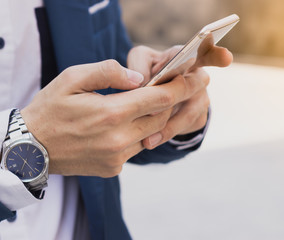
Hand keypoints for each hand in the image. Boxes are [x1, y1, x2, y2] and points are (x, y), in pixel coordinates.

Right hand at [21, 60, 207, 176]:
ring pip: (153, 135)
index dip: (183, 87)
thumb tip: (139, 78)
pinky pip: (138, 148)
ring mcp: (118, 157)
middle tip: (187, 87)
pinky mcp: (114, 168)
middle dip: (177, 102)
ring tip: (159, 104)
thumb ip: (109, 72)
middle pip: (163, 118)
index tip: (198, 78)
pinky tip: (133, 124)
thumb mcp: (73, 78)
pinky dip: (140, 134)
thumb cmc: (51, 108)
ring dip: (158, 119)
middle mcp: (119, 138)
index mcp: (111, 113)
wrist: (32, 148)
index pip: (160, 98)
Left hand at [127, 43, 232, 148]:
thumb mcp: (140, 61)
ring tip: (148, 140)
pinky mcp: (200, 117)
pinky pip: (186, 127)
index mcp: (187, 57)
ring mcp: (202, 98)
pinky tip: (152, 139)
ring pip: (188, 113)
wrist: (159, 95)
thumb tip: (141, 83)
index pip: (206, 51)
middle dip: (171, 102)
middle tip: (151, 113)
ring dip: (168, 127)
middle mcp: (199, 76)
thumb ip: (139, 65)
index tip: (226, 57)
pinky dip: (168, 134)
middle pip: (193, 87)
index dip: (217, 54)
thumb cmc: (150, 70)